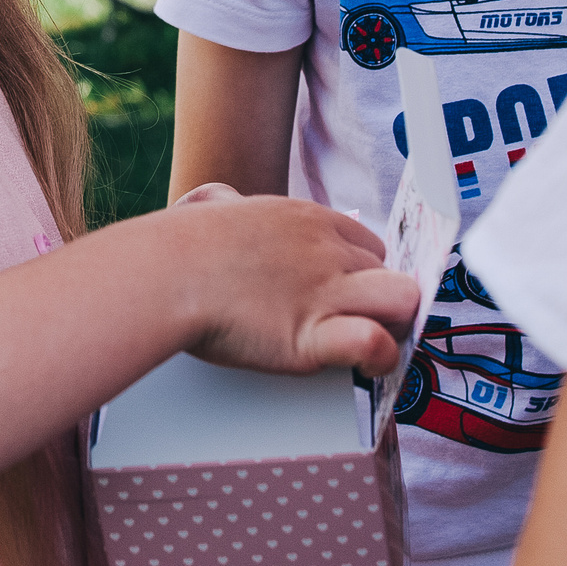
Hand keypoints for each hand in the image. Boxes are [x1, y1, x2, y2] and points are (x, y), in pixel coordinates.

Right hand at [152, 195, 418, 378]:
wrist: (164, 274)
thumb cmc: (177, 248)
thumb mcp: (211, 208)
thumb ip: (225, 204)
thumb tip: (216, 200)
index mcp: (306, 219)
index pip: (367, 243)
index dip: (363, 274)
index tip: (349, 294)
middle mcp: (325, 250)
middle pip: (390, 271)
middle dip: (382, 300)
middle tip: (359, 324)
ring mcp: (324, 290)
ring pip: (402, 299)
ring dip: (394, 325)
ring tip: (373, 345)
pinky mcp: (312, 333)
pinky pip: (375, 342)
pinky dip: (378, 358)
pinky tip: (365, 365)